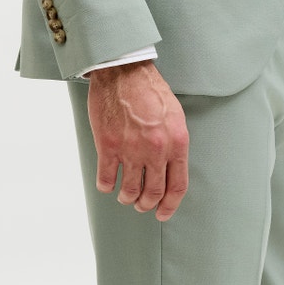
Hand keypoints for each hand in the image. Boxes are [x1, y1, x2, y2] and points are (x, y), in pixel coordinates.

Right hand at [86, 60, 189, 220]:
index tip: (163, 213)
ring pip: (130, 191)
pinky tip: (107, 184)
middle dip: (147, 205)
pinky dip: (106, 186)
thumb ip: (175, 143)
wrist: (123, 71)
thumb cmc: (149, 90)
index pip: (177, 185)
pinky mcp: (108, 146)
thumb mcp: (175, 116)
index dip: (170, 205)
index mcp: (177, 142)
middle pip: (154, 192)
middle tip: (142, 205)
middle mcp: (156, 150)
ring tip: (125, 197)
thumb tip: (172, 167)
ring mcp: (131, 149)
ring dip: (127, 199)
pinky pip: (106, 178)